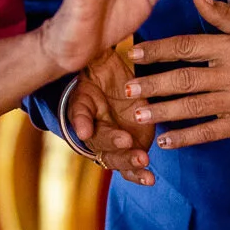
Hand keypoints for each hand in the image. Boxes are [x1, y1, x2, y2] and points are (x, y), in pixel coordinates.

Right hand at [69, 50, 155, 185]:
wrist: (114, 79)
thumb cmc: (100, 68)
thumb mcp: (93, 61)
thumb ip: (92, 58)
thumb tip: (85, 50)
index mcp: (82, 106)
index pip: (79, 115)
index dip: (83, 123)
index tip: (86, 130)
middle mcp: (95, 128)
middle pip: (99, 141)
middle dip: (112, 142)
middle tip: (125, 140)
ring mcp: (113, 140)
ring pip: (115, 157)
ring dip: (127, 161)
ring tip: (141, 160)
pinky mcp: (131, 147)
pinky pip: (132, 165)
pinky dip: (138, 174)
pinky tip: (149, 179)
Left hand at [121, 0, 229, 144]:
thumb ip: (224, 15)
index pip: (187, 46)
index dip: (159, 50)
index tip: (136, 54)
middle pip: (184, 79)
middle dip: (153, 84)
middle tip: (128, 89)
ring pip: (192, 107)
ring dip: (162, 111)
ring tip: (138, 114)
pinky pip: (207, 132)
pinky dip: (185, 137)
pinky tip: (165, 140)